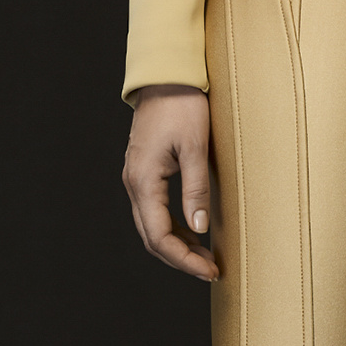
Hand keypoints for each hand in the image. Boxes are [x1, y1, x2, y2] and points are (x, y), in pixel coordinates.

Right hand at [122, 84, 217, 280]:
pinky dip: (173, 229)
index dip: (184, 260)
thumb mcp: (196, 147)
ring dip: (177, 246)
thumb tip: (199, 229)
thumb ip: (196, 189)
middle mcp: (133, 183)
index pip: (159, 236)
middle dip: (181, 259)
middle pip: (151, 238)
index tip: (210, 270)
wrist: (166, 75)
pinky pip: (154, 211)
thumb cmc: (182, 105)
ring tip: (207, 257)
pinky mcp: (144, 173)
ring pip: (152, 227)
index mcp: (143, 180)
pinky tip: (195, 234)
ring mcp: (136, 178)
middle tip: (212, 270)